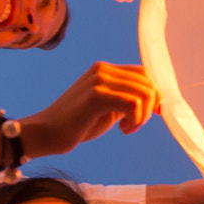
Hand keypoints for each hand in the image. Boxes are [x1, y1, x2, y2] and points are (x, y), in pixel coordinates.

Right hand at [20, 63, 159, 157]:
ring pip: (145, 93)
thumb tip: (157, 102)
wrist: (46, 134)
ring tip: (127, 128)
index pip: (144, 74)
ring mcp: (99, 80)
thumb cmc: (77, 125)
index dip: (152, 96)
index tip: (143, 117)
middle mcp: (102, 70)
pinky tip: (122, 130)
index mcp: (105, 70)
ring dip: (142, 116)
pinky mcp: (96, 95)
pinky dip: (135, 120)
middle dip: (149, 108)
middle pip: (148, 83)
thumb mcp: (108, 109)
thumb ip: (128, 100)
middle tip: (132, 126)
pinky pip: (133, 103)